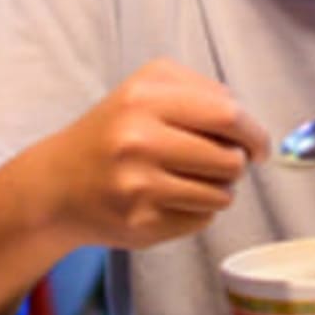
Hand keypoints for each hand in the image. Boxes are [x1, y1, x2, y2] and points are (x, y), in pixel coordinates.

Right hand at [20, 59, 270, 248]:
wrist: (56, 185)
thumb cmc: (111, 134)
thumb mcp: (145, 91)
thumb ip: (200, 94)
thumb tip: (248, 127)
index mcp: (143, 96)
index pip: (228, 113)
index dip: (253, 132)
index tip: (258, 145)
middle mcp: (138, 138)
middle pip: (230, 159)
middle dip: (238, 164)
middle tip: (227, 163)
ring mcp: (138, 185)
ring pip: (221, 194)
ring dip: (219, 190)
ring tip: (192, 180)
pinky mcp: (140, 223)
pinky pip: (202, 219)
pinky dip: (197, 211)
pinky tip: (170, 199)